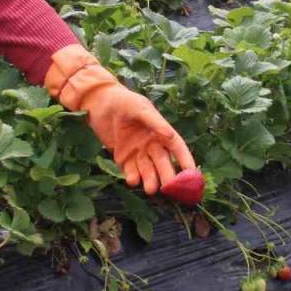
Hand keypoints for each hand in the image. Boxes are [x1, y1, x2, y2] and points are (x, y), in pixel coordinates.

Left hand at [45, 45, 195, 194]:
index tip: (192, 174)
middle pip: (163, 163)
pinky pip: (131, 172)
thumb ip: (154, 121)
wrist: (97, 103)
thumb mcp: (140, 108)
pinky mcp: (123, 159)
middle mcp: (151, 145)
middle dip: (167, 176)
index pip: (177, 148)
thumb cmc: (123, 101)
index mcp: (160, 132)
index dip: (185, 160)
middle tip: (169, 188)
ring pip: (147, 171)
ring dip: (150, 181)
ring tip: (150, 190)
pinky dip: (133, 178)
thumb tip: (170, 136)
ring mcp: (137, 153)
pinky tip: (132, 180)